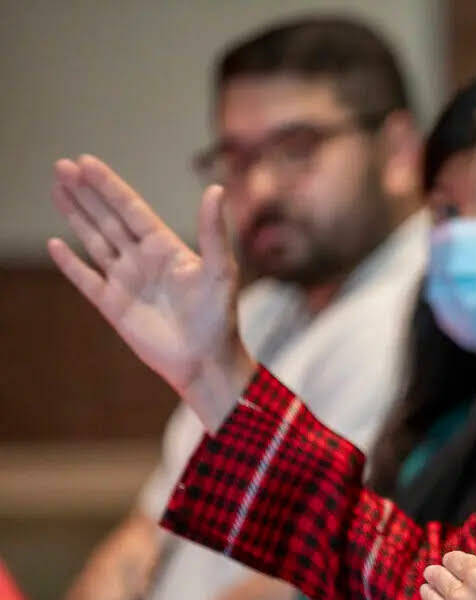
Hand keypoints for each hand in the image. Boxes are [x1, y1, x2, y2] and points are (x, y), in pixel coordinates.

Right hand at [48, 155, 254, 430]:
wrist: (206, 361)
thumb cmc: (219, 317)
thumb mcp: (220, 270)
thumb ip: (213, 231)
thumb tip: (215, 188)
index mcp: (166, 247)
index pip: (131, 209)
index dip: (109, 186)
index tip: (86, 162)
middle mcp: (143, 260)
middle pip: (108, 219)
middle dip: (86, 193)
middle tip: (62, 165)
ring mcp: (126, 281)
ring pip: (95, 241)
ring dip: (76, 216)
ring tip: (57, 189)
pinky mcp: (113, 306)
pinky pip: (86, 280)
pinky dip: (70, 264)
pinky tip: (56, 244)